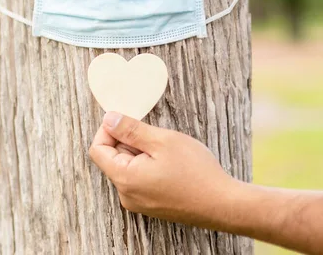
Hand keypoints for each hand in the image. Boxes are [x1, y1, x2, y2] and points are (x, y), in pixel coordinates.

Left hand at [89, 111, 238, 226]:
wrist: (224, 204)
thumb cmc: (197, 172)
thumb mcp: (162, 141)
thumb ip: (130, 129)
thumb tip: (108, 119)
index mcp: (124, 179)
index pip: (97, 149)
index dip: (108, 131)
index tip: (127, 121)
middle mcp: (126, 195)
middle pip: (112, 158)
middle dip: (128, 141)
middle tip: (154, 136)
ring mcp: (138, 202)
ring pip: (127, 167)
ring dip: (140, 153)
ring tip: (165, 152)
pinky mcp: (151, 204)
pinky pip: (139, 179)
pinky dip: (148, 165)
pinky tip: (170, 164)